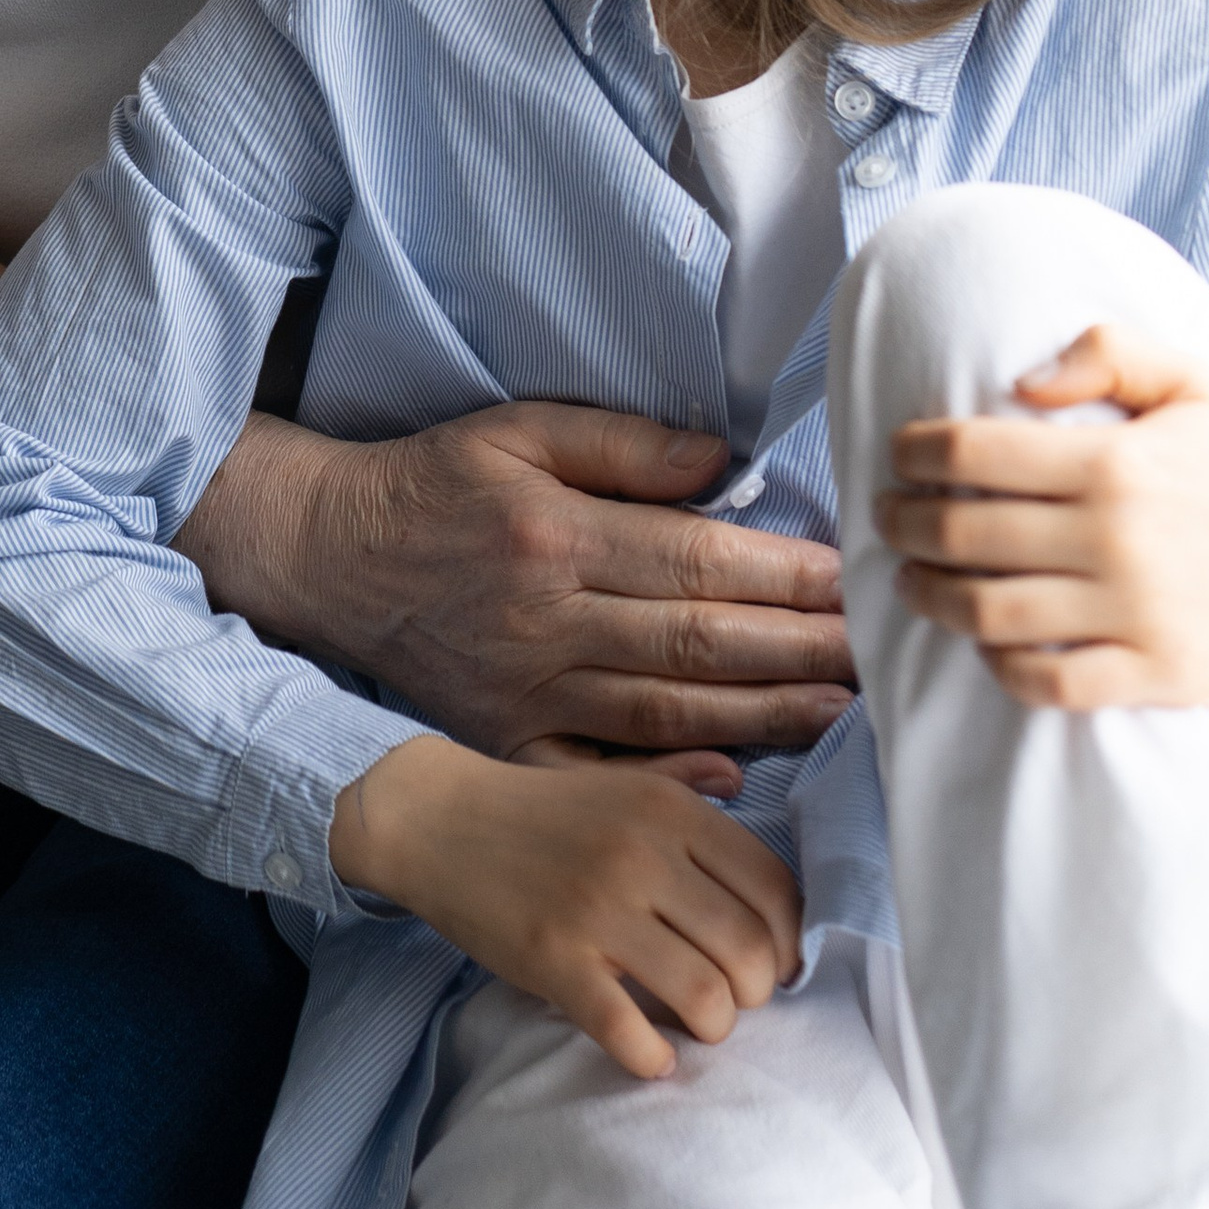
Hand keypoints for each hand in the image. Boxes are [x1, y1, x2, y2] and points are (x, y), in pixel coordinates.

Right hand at [260, 399, 853, 757]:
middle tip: (876, 649)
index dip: (779, 574)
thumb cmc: (435, 484)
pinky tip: (735, 777)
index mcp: (554, 537)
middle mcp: (545, 621)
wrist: (332, 558)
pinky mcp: (509, 741)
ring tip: (842, 709)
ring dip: (762, 713)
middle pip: (694, 641)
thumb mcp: (516, 431)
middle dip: (797, 647)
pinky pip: (598, 771)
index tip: (850, 578)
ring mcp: (528, 692)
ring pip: (665, 709)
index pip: (692, 560)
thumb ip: (621, 443)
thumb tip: (721, 464)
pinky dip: (666, 776)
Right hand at [331, 733, 802, 1081]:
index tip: (770, 964)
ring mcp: (597, 909)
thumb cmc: (542, 810)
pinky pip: (628, 1033)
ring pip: (704, 997)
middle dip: (754, 994)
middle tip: (729, 999)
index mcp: (669, 810)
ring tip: (693, 1026)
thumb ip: (689, 786)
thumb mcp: (622, 781)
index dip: (787, 942)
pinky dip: (652, 1060)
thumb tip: (746, 785)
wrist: (437, 819)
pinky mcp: (554, 960)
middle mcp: (642, 854)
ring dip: (712, 1029)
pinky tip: (649, 1056)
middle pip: (749, 952)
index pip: (774, 890)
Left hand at [879, 321, 1208, 709]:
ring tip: (912, 579)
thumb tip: (1020, 382)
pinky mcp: (1154, 673)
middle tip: (886, 517)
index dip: (918, 451)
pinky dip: (1000, 666)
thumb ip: (1109, 353)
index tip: (899, 454)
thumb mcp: (1192, 382)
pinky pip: (1049, 682)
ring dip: (932, 596)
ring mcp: (1133, 612)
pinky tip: (984, 642)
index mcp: (1114, 461)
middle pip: (966, 533)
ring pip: (991, 613)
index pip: (976, 451)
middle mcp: (1115, 538)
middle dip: (905, 523)